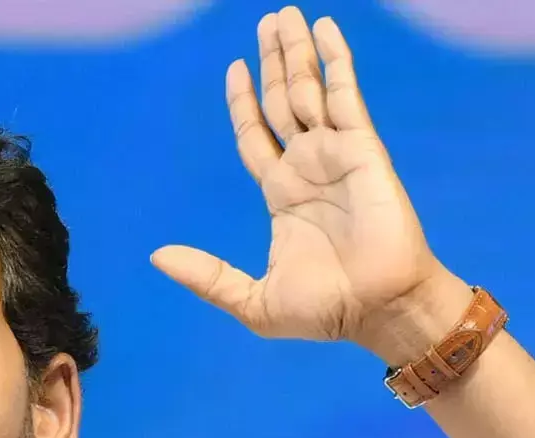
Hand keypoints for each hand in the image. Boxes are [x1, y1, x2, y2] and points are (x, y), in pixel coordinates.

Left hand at [152, 8, 457, 348]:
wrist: (377, 310)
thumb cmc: (325, 312)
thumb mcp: (251, 300)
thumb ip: (206, 275)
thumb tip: (157, 256)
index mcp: (282, 195)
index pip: (256, 135)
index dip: (243, 101)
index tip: (235, 67)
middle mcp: (307, 167)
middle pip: (280, 101)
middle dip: (272, 61)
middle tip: (265, 21)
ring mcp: (335, 154)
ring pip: (308, 90)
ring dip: (297, 51)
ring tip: (283, 15)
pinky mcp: (362, 149)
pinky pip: (346, 95)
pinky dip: (335, 60)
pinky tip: (324, 29)